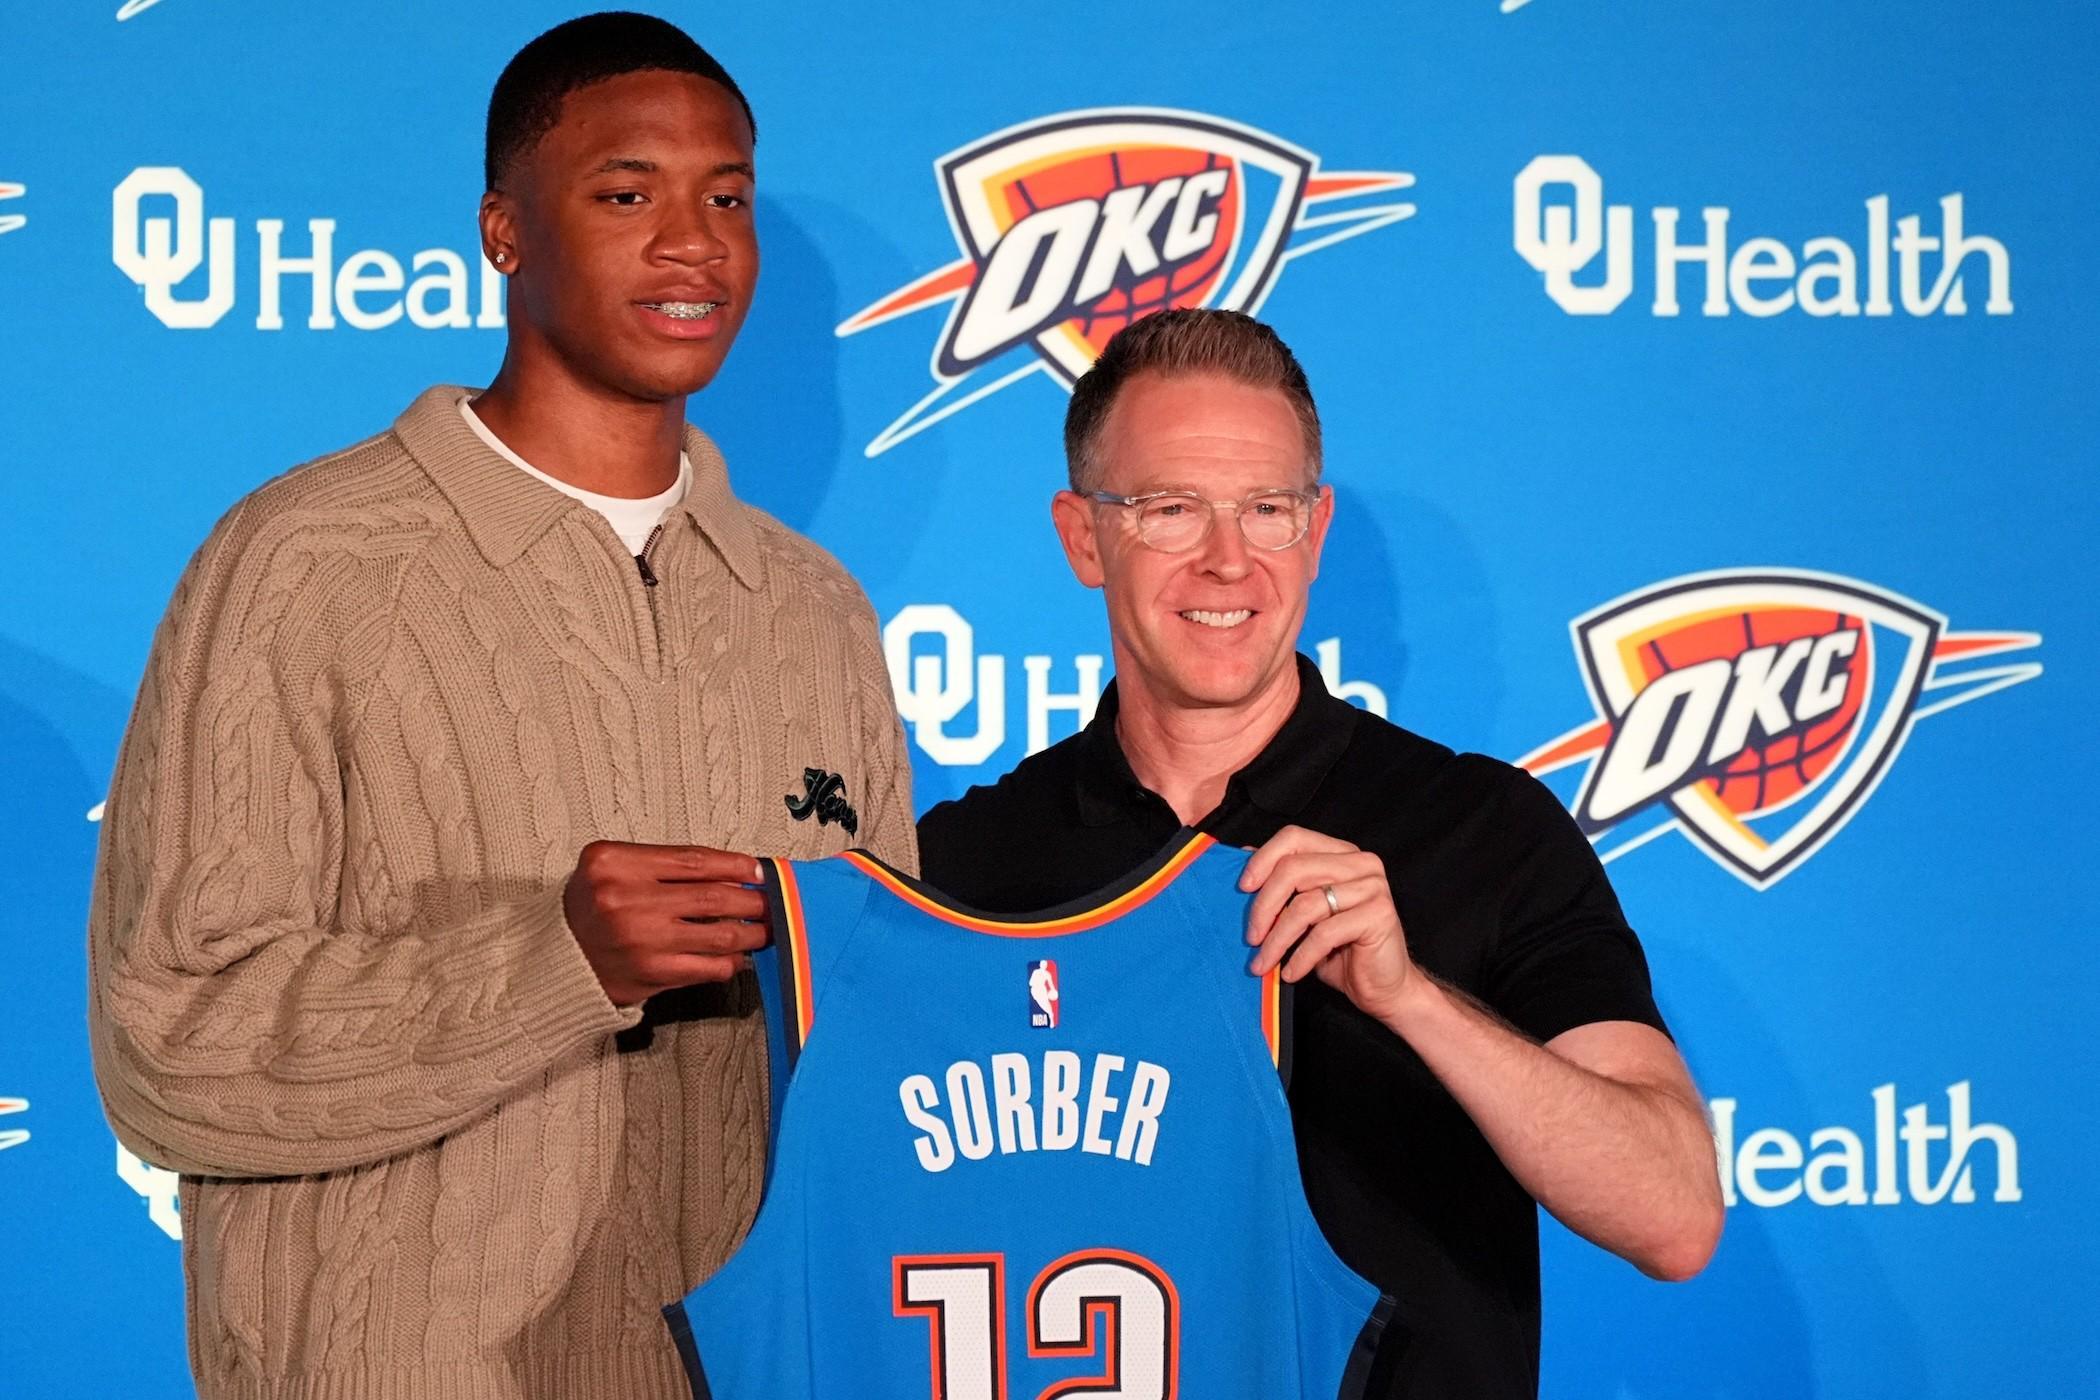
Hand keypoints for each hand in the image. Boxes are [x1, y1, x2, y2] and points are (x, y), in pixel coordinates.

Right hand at [563, 842, 768, 1005]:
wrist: (555, 959)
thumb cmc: (588, 909)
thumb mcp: (610, 868)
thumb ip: (661, 866)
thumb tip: (730, 874)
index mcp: (615, 864)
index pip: (694, 860)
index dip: (735, 865)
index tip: (757, 870)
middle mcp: (627, 900)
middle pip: (714, 897)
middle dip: (754, 900)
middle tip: (772, 901)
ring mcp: (641, 940)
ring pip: (720, 934)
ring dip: (752, 932)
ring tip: (764, 928)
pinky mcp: (651, 974)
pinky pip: (708, 967)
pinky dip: (731, 961)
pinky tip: (738, 955)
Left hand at [1242, 825, 1415, 1024]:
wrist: (1384, 987)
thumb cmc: (1340, 951)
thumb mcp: (1304, 915)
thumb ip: (1282, 885)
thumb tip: (1242, 855)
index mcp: (1341, 854)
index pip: (1294, 838)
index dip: (1262, 860)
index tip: (1242, 889)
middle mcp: (1360, 863)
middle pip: (1294, 870)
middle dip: (1263, 907)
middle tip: (1251, 938)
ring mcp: (1373, 886)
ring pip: (1305, 905)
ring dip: (1277, 940)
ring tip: (1264, 962)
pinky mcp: (1379, 914)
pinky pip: (1324, 933)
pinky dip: (1300, 957)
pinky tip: (1290, 972)